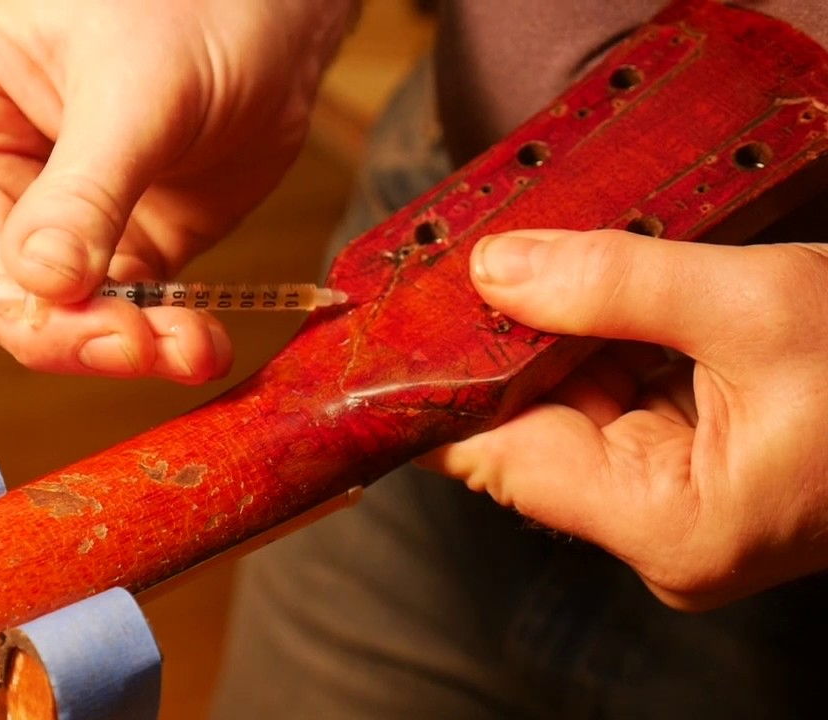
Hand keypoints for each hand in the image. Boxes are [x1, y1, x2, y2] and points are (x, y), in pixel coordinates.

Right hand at [0, 0, 357, 382]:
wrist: (284, 30)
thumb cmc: (199, 6)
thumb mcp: (137, 85)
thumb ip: (86, 187)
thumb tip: (38, 285)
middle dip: (41, 321)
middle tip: (126, 337)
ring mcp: (53, 217)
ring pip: (41, 314)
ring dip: (105, 347)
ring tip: (182, 345)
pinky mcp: (117, 254)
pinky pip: (112, 320)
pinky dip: (153, 344)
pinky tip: (196, 343)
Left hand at [419, 228, 827, 609]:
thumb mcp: (757, 308)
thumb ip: (617, 284)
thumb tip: (494, 269)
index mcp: (669, 527)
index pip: (501, 460)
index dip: (441, 392)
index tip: (393, 332)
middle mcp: (660, 528)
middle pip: (532, 425)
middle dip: (504, 339)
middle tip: (465, 257)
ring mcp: (677, 496)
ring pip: (573, 398)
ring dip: (560, 328)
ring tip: (551, 256)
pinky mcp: (695, 461)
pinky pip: (621, 391)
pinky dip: (609, 335)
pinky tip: (603, 283)